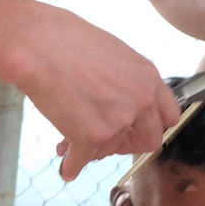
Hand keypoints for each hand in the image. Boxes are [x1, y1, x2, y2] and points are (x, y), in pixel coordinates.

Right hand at [14, 5, 179, 181]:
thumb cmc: (65, 39)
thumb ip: (126, 81)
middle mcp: (141, 100)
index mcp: (149, 77)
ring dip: (91, 149)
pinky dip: (72, 165)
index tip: (135, 127)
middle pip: (150, 141)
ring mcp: (118, 121)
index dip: (151, 125)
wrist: (35, 43)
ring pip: (110, 151)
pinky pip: (82, 161)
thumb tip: (122, 102)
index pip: (169, 116)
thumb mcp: (112, 53)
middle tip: (106, 139)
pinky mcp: (92, 137)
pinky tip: (66, 166)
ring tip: (68, 138)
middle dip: (126, 143)